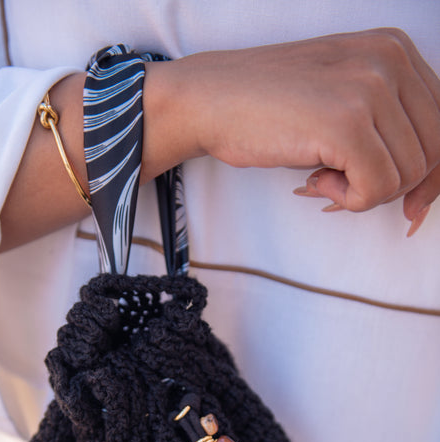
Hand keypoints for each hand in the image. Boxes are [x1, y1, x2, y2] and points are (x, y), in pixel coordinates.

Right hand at [143, 28, 439, 219]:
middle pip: (432, 153)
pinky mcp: (347, 123)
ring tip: (322, 178)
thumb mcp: (340, 97)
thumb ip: (386, 124)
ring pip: (407, 175)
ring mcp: (370, 89)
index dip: (429, 175)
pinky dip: (347, 200)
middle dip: (394, 187)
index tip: (410, 204)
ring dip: (363, 193)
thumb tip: (423, 190)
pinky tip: (315, 182)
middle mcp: (390, 60)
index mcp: (394, 49)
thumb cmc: (268, 107)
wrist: (211, 99)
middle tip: (346, 190)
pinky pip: (376, 189)